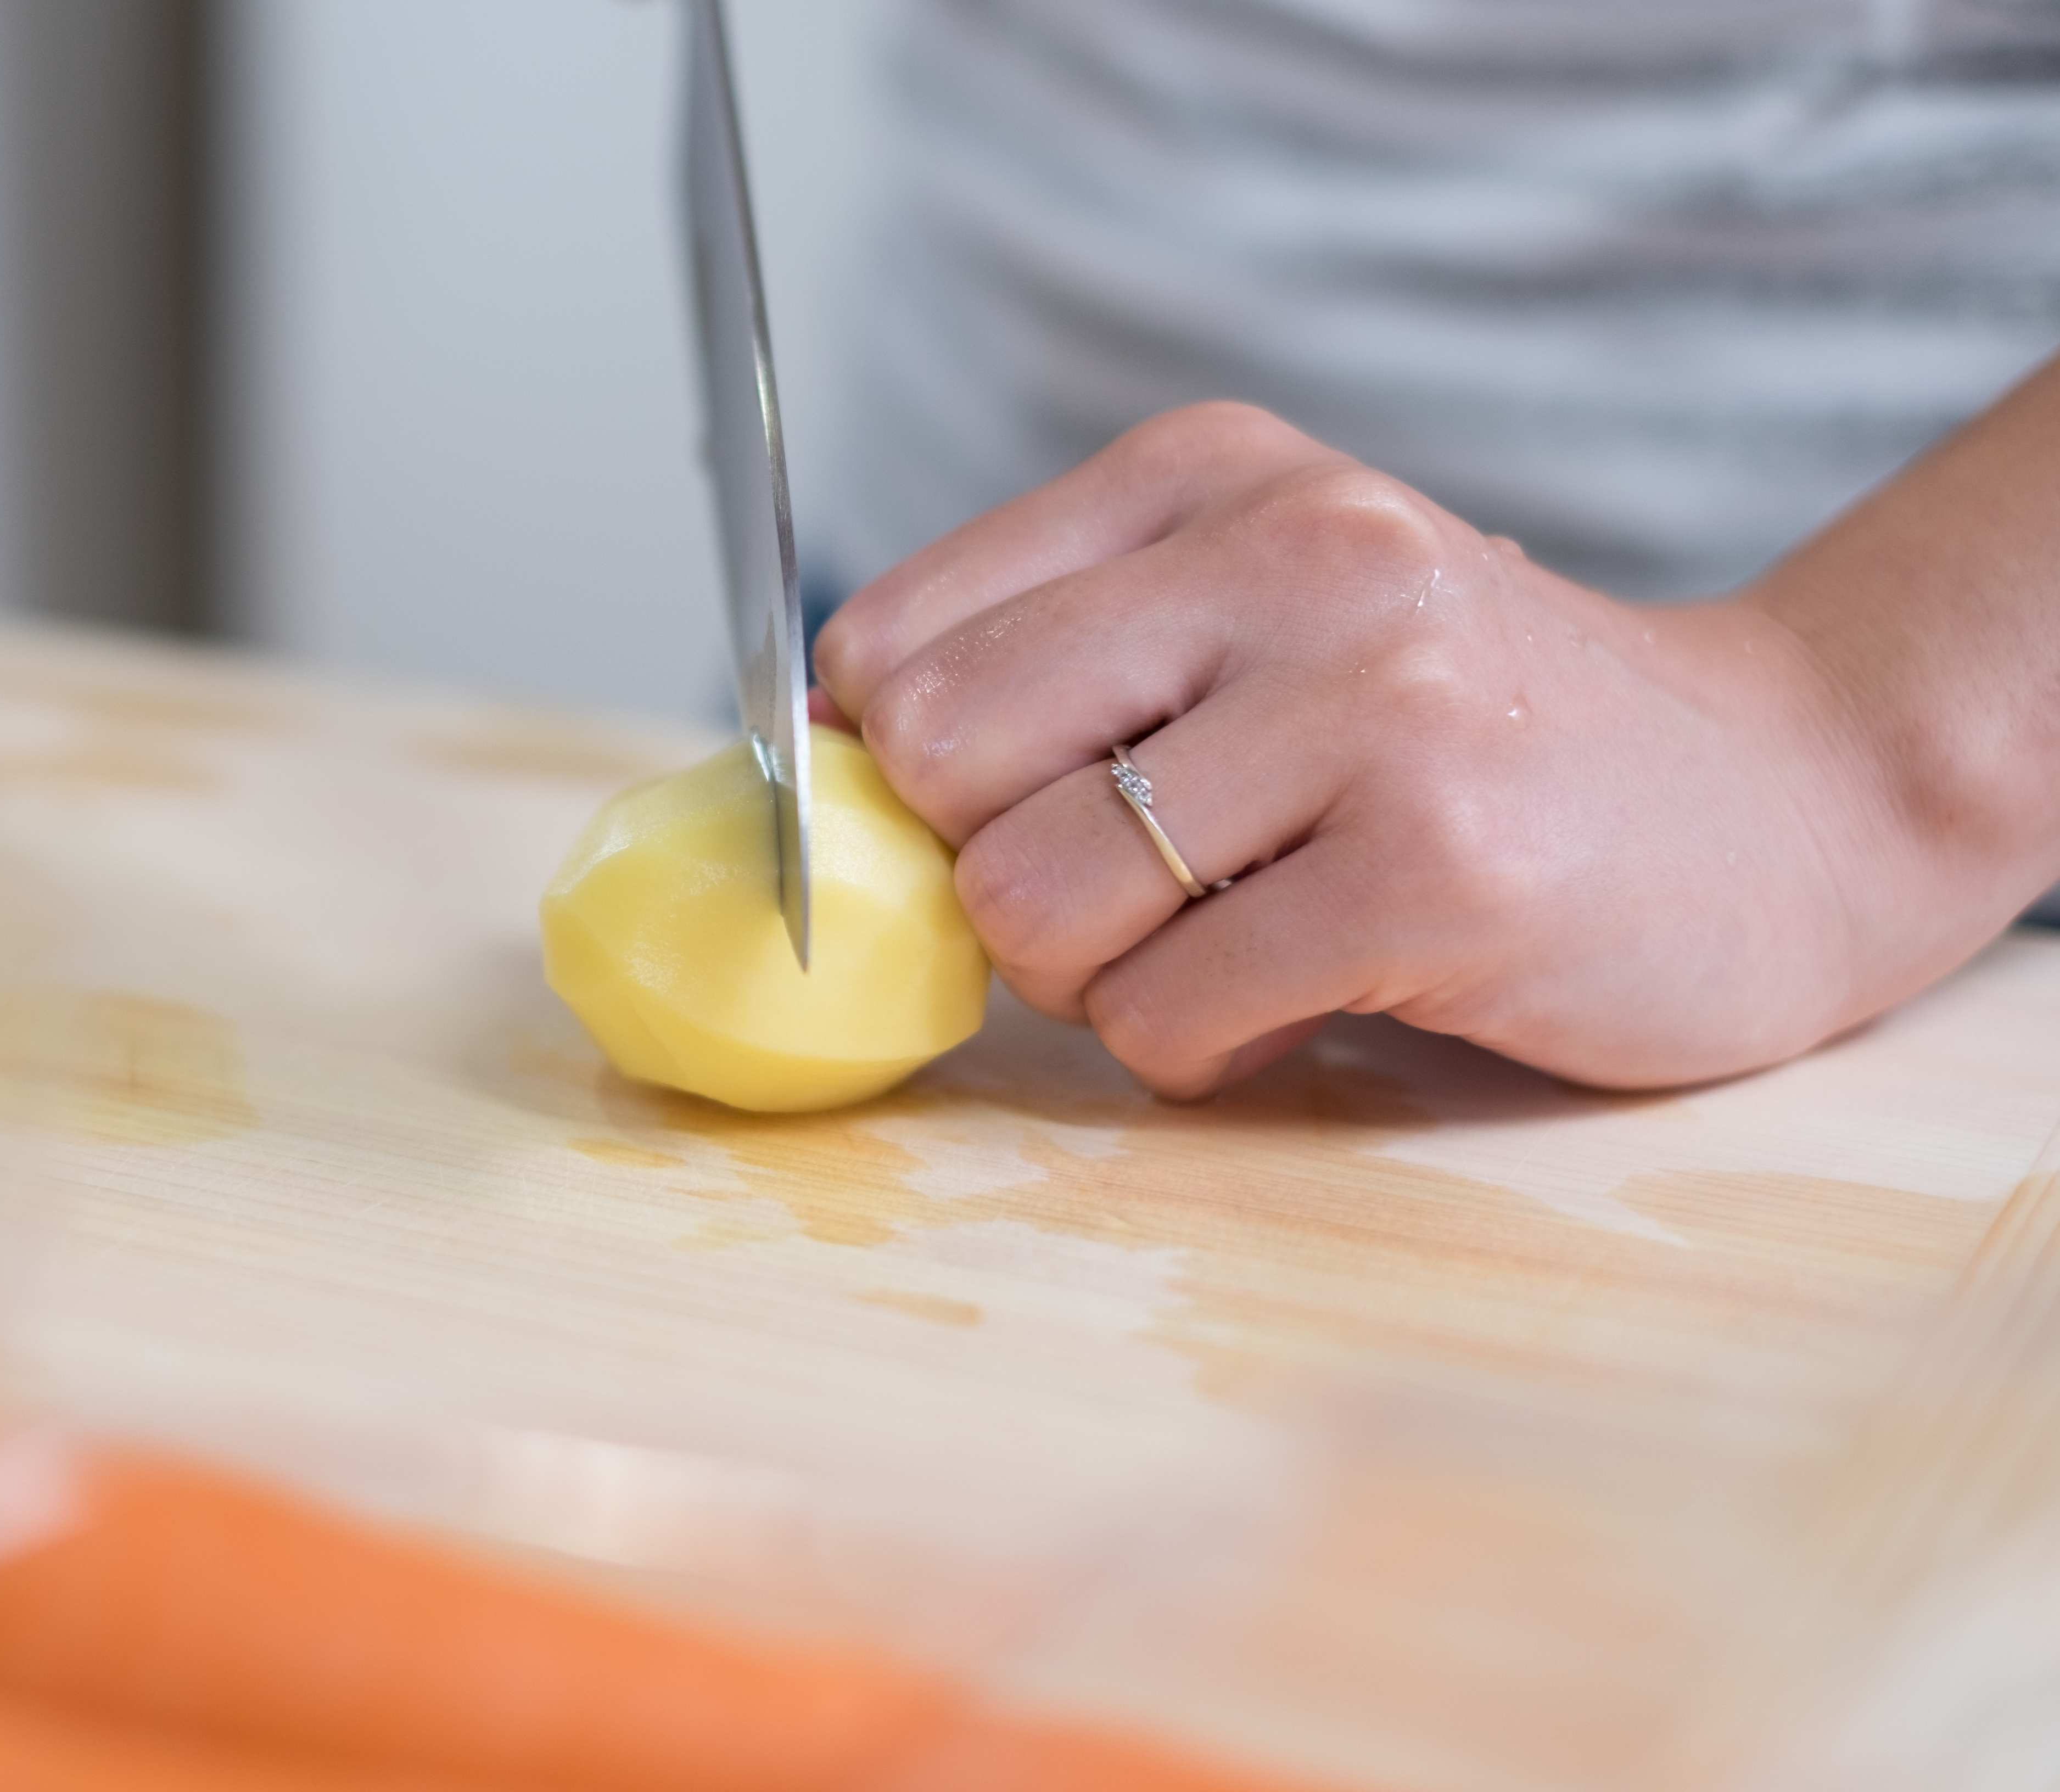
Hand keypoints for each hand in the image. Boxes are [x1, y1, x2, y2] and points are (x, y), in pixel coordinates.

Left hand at [813, 396, 2059, 1098]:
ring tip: (1227, 940)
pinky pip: (1166, 1017)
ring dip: (1098, 979)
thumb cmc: (1471, 731)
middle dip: (992, 877)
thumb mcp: (1262, 618)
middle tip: (1125, 892)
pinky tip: (1308, 993)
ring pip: (1034, 908)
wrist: (1784, 797)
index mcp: (1210, 476)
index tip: (1001, 817)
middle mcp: (1289, 554)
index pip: (893, 638)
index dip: (899, 773)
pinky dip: (1200, 1047)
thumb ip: (1053, 660)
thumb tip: (807, 758)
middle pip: (941, 763)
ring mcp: (1374, 706)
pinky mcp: (1439, 869)